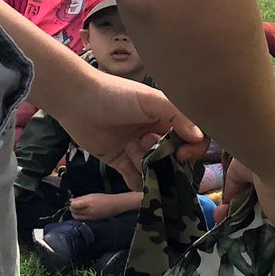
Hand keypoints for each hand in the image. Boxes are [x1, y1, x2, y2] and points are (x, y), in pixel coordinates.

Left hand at [57, 65, 200, 187]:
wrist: (76, 100)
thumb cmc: (115, 95)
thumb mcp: (150, 100)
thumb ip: (177, 116)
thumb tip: (198, 138)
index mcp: (166, 117)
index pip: (191, 138)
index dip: (192, 149)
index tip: (183, 154)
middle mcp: (154, 133)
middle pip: (174, 158)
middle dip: (166, 160)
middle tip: (148, 147)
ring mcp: (137, 148)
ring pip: (154, 170)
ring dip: (146, 166)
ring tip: (129, 147)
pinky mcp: (119, 160)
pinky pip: (135, 179)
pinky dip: (135, 180)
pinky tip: (128, 166)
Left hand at [68, 193, 110, 220]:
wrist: (114, 205)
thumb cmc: (104, 199)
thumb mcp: (91, 195)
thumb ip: (80, 198)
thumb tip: (72, 200)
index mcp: (89, 203)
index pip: (74, 205)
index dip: (71, 204)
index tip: (72, 202)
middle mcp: (89, 211)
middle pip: (74, 212)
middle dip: (72, 209)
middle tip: (74, 205)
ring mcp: (90, 217)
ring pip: (77, 217)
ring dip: (75, 213)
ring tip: (77, 209)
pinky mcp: (92, 220)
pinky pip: (82, 219)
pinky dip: (80, 216)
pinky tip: (82, 212)